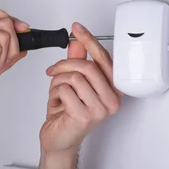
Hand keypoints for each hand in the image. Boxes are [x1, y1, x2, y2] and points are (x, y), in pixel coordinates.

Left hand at [40, 22, 122, 155]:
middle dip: (65, 65)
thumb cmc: (67, 113)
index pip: (105, 59)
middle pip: (88, 67)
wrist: (58, 139)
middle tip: (53, 70)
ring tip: (57, 92)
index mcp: (114, 90)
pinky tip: (57, 103)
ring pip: (74, 78)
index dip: (90, 41)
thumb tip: (77, 41)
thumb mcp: (73, 82)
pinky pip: (65, 90)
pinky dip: (55, 93)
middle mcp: (112, 100)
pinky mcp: (85, 117)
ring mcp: (100, 110)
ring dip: (57, 82)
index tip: (77, 28)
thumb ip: (77, 61)